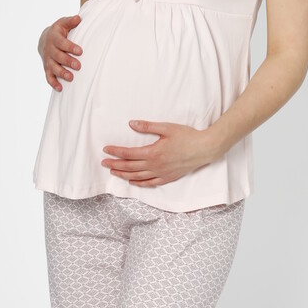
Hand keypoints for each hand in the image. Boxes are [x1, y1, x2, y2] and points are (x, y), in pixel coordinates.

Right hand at [38, 15, 82, 90]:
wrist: (45, 40)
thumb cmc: (58, 32)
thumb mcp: (62, 23)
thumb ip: (70, 22)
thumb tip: (78, 18)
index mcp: (54, 38)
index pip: (62, 43)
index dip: (70, 47)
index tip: (80, 51)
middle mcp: (50, 50)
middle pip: (58, 56)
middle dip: (68, 61)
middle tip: (78, 66)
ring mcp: (48, 60)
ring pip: (53, 68)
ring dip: (61, 73)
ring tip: (71, 77)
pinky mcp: (47, 68)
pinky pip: (49, 77)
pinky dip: (53, 83)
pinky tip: (60, 88)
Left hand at [101, 120, 216, 186]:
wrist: (204, 148)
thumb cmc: (187, 136)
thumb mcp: (167, 127)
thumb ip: (148, 126)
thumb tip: (132, 124)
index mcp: (153, 152)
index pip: (128, 153)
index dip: (115, 152)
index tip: (106, 149)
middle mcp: (155, 165)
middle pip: (130, 167)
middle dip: (115, 164)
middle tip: (103, 163)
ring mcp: (161, 173)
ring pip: (138, 177)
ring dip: (124, 175)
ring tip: (113, 172)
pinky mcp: (168, 177)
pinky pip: (150, 183)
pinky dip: (139, 183)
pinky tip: (132, 182)